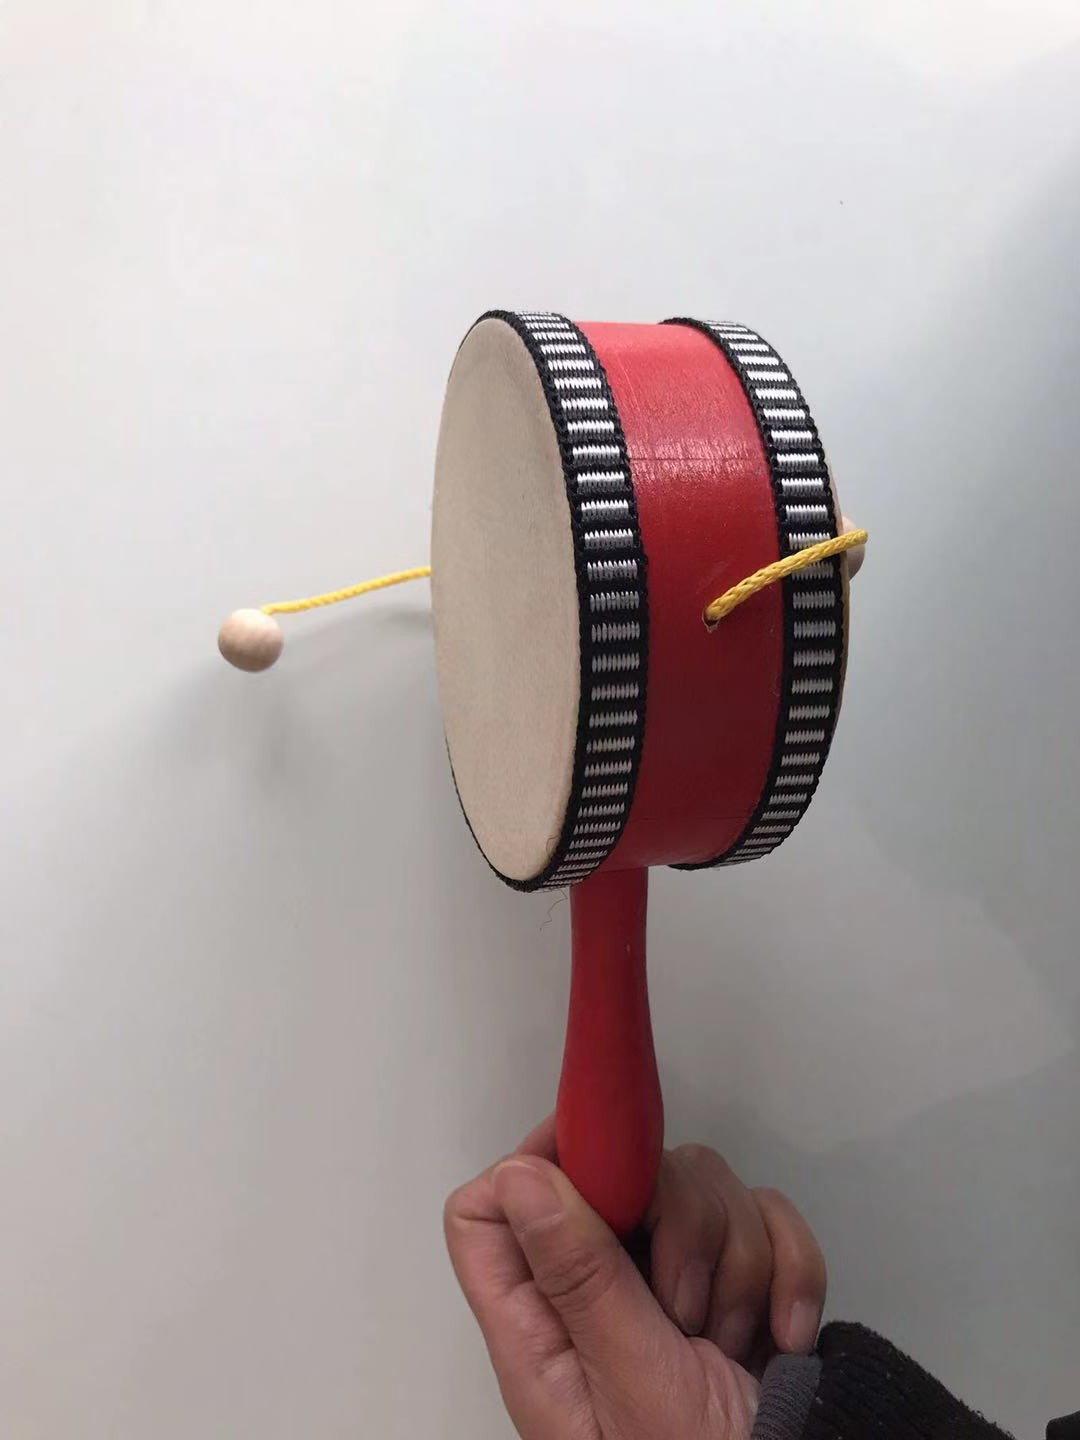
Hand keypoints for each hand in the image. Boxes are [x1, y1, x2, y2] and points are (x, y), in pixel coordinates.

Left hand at [444, 1118, 825, 1439]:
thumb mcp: (634, 1380)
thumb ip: (579, 1276)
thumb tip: (515, 1175)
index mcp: (541, 1323)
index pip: (488, 1210)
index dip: (535, 1171)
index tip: (604, 1171)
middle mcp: (597, 1290)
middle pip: (612, 1174)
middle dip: (678, 1224)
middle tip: (686, 1309)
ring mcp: (671, 1279)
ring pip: (698, 1183)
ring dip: (738, 1260)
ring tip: (734, 1342)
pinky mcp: (739, 1277)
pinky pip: (764, 1214)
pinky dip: (789, 1268)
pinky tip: (786, 1336)